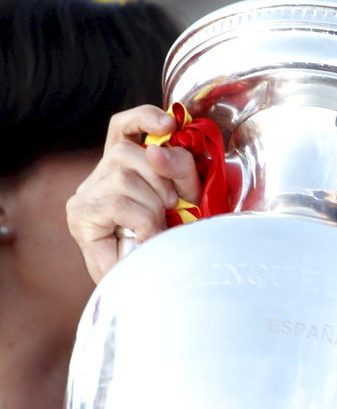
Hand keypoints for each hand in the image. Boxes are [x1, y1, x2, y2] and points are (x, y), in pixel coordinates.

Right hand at [66, 105, 201, 281]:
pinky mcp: (80, 217)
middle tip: (178, 206)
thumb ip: (177, 171)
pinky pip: (117, 201)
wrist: (150, 290)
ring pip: (125, 176)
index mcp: (121, 167)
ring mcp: (86, 196)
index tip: (169, 123)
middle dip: (167, 175)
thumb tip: (161, 146)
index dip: (146, 118)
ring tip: (158, 228)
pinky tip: (147, 234)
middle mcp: (99, 177)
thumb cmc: (169, 245)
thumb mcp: (183, 202)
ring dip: (154, 204)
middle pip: (132, 150)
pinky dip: (142, 218)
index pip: (124, 126)